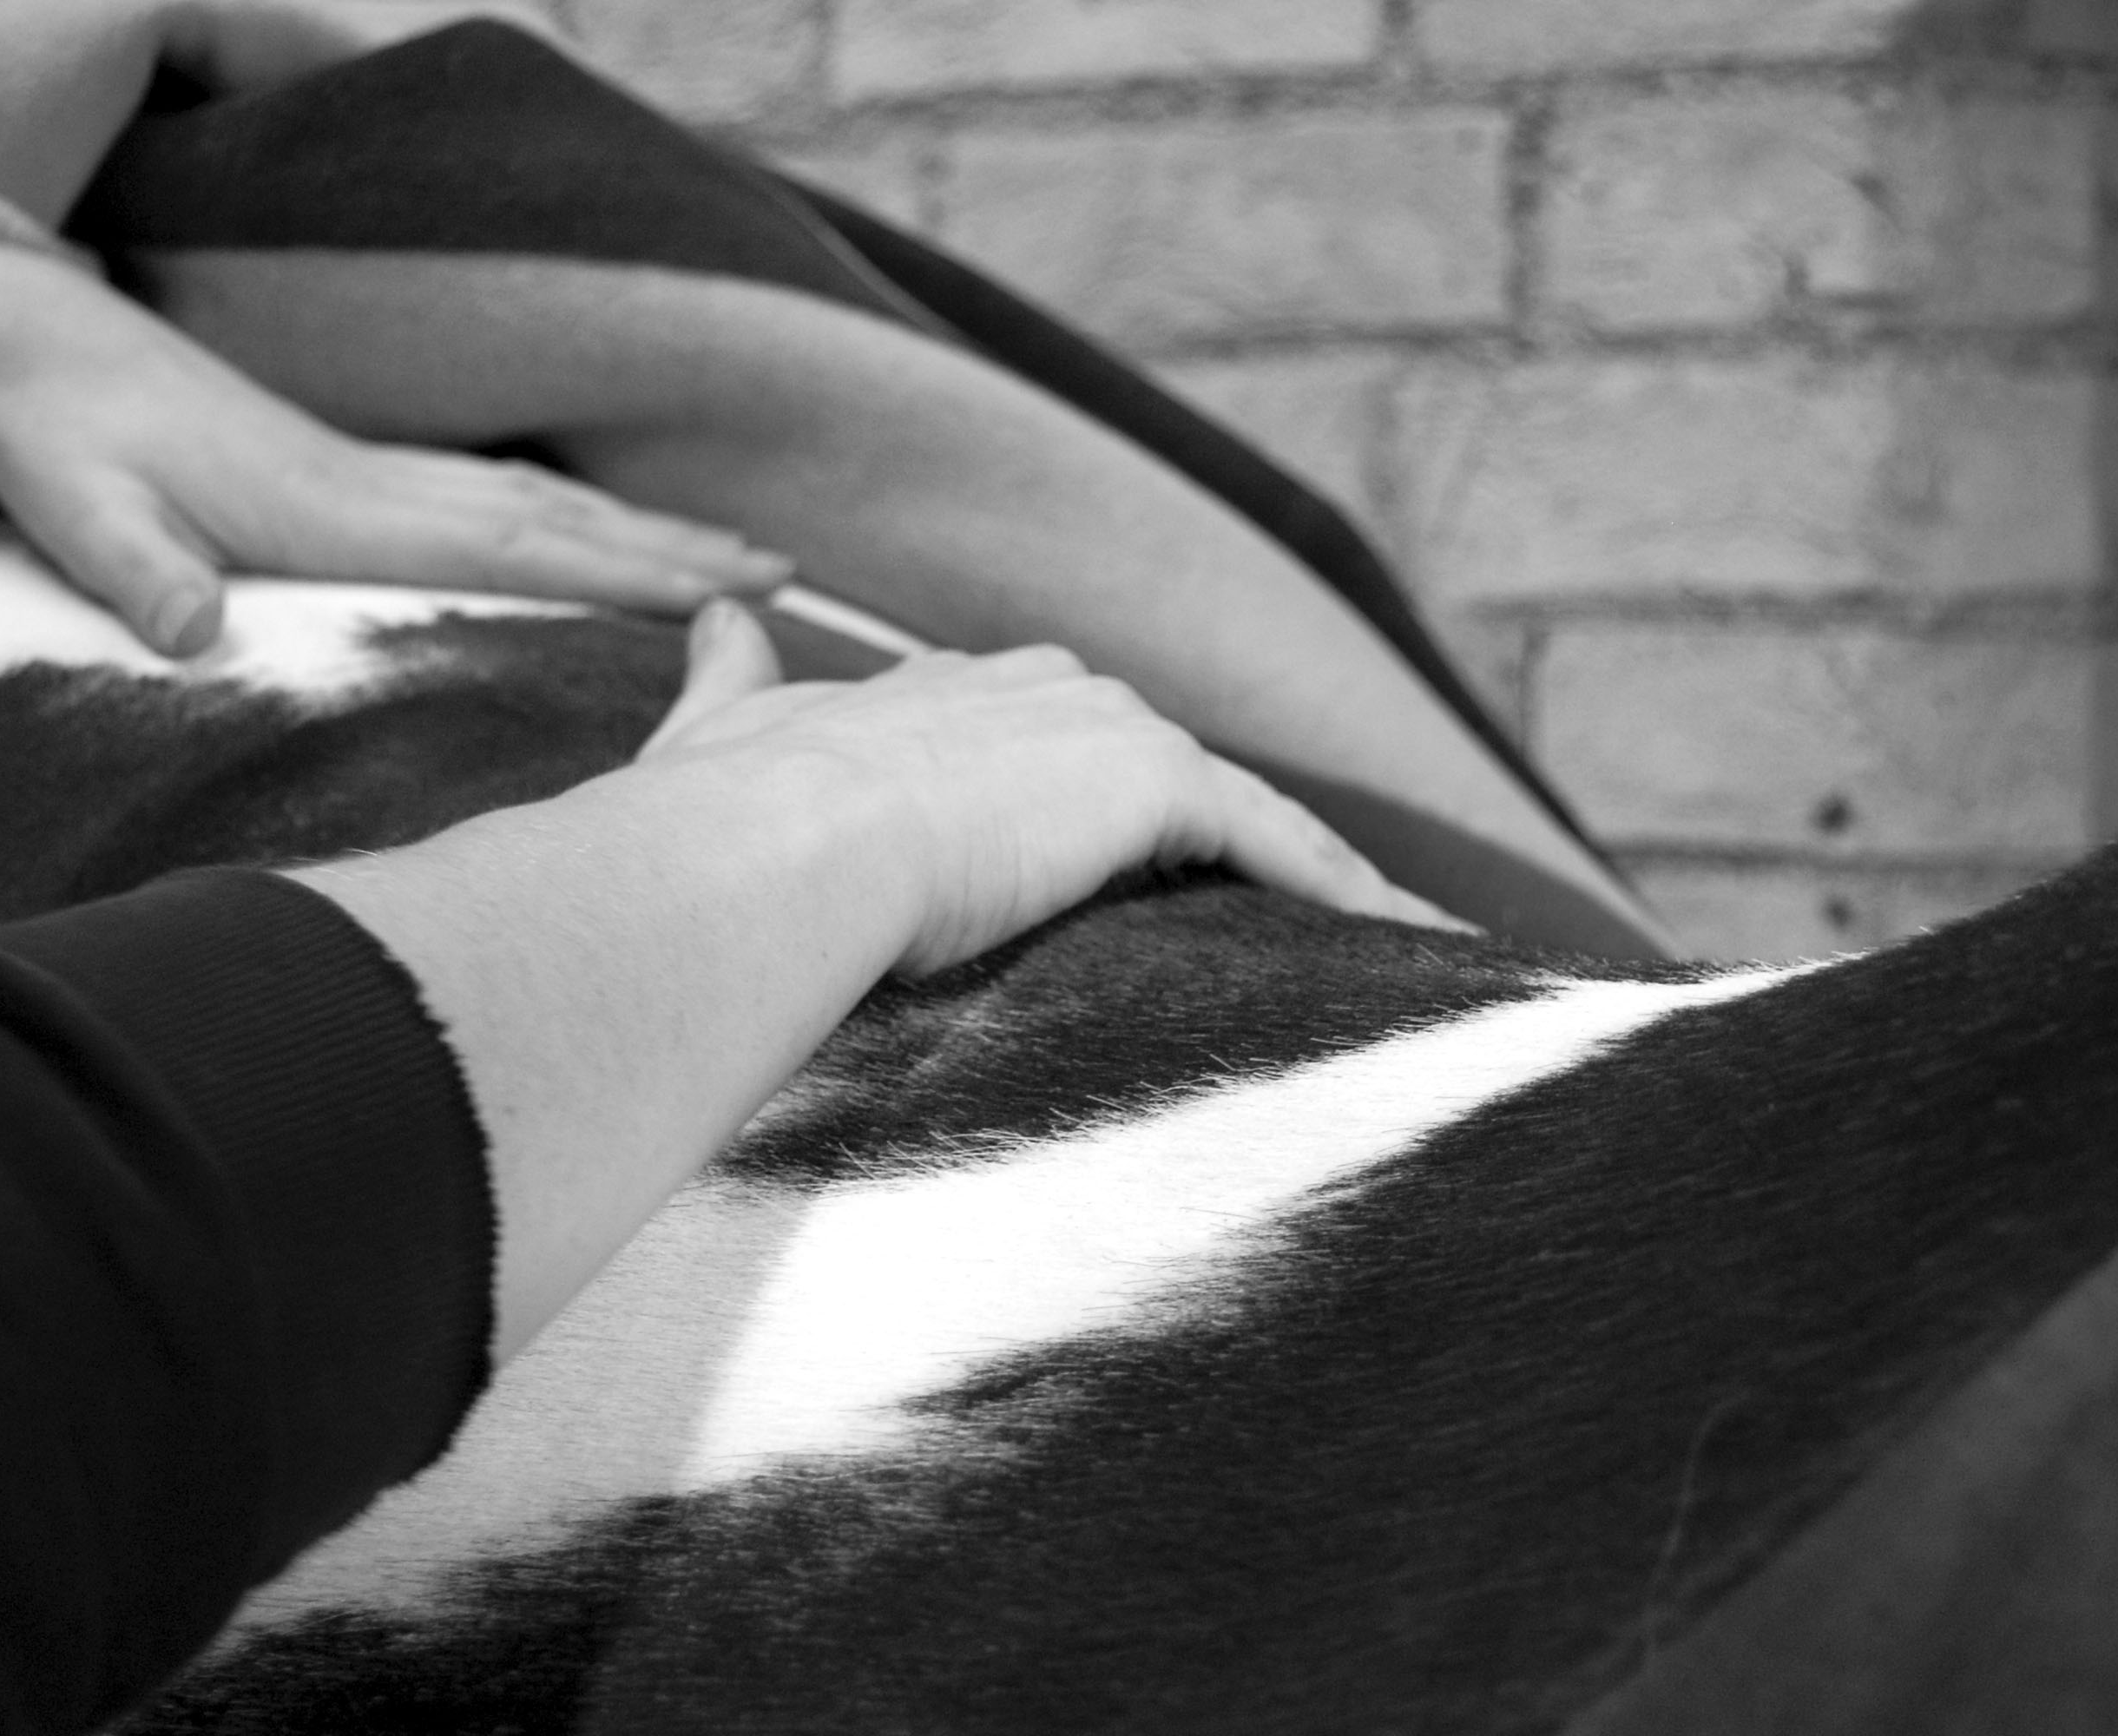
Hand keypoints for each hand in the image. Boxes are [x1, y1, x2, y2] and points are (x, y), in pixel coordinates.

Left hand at [0, 252, 789, 654]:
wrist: (38, 351)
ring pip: (550, 508)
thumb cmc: (64, 444)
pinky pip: (507, 501)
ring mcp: (384, 475)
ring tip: (742, 560)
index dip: (627, 572)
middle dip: (683, 552)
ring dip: (648, 536)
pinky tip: (608, 542)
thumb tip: (188, 635)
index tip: (729, 593)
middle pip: (567, 523)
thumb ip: (139, 573)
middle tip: (792, 578)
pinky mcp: (365, 477)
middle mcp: (388, 487)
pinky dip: (579, 522)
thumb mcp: (82, 512)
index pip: (517, 546)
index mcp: (346, 511)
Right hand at [640, 601, 1464, 971]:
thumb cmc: (729, 824)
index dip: (1090, 798)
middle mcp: (1041, 690)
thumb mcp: (720, 739)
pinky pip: (1277, 841)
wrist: (776, 845)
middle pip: (1158, 766)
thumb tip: (720, 618)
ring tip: (1369, 935)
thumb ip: (730, 682)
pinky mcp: (1154, 785)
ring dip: (1304, 868)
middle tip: (1263, 911)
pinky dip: (1339, 888)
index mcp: (950, 693)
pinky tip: (1398, 940)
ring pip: (1235, 806)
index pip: (1052, 740)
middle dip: (1208, 832)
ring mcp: (1104, 730)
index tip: (1119, 857)